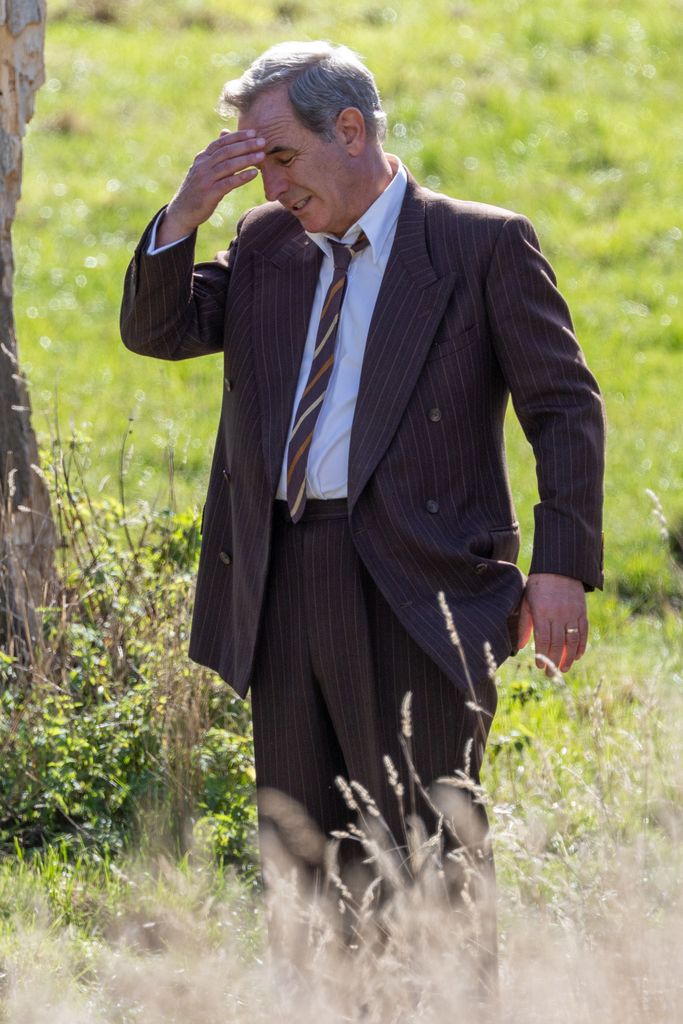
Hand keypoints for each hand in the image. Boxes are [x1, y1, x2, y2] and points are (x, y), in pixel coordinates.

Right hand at [157, 129, 264, 245]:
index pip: (221, 142)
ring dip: (247, 159)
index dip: (238, 136)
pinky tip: (255, 174)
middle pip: (226, 151)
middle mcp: (202, 166)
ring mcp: (205, 179)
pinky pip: (229, 183)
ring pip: (228, 165)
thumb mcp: (204, 167)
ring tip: (262, 155)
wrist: (182, 212)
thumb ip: (215, 152)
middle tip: (262, 141)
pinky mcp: (209, 193)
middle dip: (245, 145)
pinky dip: (242, 177)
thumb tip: (225, 132)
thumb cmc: (197, 189)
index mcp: (202, 158)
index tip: (254, 132)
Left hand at [517, 572, 587, 673]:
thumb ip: (525, 625)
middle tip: (550, 674)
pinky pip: (583, 632)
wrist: (558, 568)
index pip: (543, 640)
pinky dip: (581, 645)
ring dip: (569, 657)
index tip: (540, 666)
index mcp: (542, 612)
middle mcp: (558, 614)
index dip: (542, 655)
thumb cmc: (538, 586)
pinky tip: (577, 656)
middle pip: (558, 644)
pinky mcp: (581, 611)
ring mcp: (572, 613)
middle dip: (554, 661)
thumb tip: (521, 647)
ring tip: (564, 669)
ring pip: (572, 640)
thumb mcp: (527, 602)